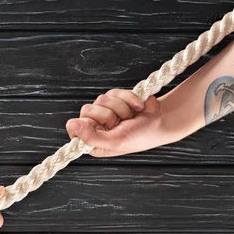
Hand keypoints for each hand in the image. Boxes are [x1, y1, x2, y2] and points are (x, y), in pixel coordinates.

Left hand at [65, 89, 179, 156]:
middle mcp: (96, 126)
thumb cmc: (140, 137)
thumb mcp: (115, 141)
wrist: (161, 121)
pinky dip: (128, 99)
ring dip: (120, 108)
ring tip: (130, 117)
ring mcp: (105, 111)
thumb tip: (71, 124)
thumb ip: (91, 137)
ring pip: (101, 99)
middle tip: (120, 124)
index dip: (84, 124)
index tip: (98, 127)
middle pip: (86, 110)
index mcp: (93, 141)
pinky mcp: (115, 98)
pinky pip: (113, 92)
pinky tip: (137, 107)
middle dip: (108, 116)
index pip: (74, 128)